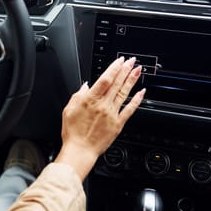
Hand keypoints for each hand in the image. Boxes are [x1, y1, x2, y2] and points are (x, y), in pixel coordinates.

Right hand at [54, 57, 144, 180]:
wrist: (80, 150)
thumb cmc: (72, 133)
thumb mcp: (68, 110)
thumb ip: (77, 96)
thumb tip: (85, 86)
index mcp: (90, 100)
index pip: (105, 79)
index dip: (114, 68)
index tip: (120, 61)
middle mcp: (103, 105)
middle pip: (117, 83)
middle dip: (125, 70)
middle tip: (132, 61)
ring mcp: (112, 114)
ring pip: (124, 93)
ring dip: (132, 80)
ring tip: (138, 70)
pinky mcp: (118, 124)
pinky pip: (129, 109)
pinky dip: (136, 100)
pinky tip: (141, 92)